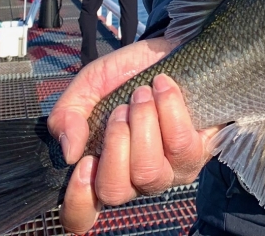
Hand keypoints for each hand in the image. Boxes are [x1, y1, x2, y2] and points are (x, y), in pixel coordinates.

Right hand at [47, 39, 217, 234]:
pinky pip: (180, 144)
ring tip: (144, 94)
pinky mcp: (197, 153)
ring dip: (143, 123)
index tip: (84, 162)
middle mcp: (135, 179)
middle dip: (115, 142)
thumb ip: (67, 116)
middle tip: (122, 108)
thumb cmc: (129, 74)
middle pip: (115, 190)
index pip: (82, 214)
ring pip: (148, 171)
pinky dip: (168, 109)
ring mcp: (169, 171)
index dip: (78, 200)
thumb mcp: (88, 86)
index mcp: (103, 167)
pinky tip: (164, 88)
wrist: (169, 50)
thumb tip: (69, 152)